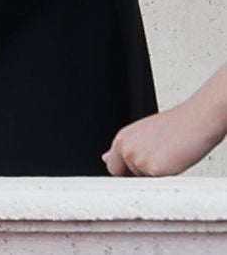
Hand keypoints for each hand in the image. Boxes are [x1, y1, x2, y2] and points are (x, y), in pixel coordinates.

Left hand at [104, 103, 226, 176]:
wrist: (197, 120)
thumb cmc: (176, 126)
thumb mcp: (144, 133)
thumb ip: (127, 148)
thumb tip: (106, 158)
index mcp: (122, 139)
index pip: (113, 165)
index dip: (126, 171)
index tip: (138, 171)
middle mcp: (126, 149)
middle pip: (125, 176)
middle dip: (139, 176)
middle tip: (159, 163)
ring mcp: (138, 160)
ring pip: (144, 182)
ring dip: (156, 176)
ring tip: (170, 157)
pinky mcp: (154, 170)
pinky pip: (158, 185)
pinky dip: (168, 179)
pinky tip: (176, 162)